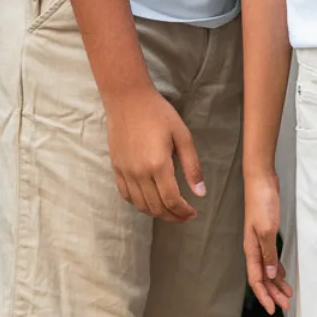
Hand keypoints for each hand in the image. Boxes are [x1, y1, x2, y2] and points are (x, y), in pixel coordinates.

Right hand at [106, 84, 204, 219]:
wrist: (127, 99)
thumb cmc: (158, 113)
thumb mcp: (182, 136)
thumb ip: (192, 166)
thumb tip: (200, 193)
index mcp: (158, 165)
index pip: (171, 200)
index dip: (183, 212)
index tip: (193, 214)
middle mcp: (139, 173)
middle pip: (156, 207)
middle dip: (172, 216)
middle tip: (185, 216)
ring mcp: (125, 172)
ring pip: (140, 205)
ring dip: (156, 213)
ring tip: (170, 211)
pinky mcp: (116, 168)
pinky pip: (126, 195)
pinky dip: (139, 204)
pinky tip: (150, 201)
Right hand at [244, 168, 291, 313]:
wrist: (261, 180)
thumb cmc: (262, 203)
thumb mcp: (267, 229)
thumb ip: (268, 253)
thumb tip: (270, 275)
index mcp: (251, 249)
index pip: (256, 280)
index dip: (264, 296)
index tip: (274, 310)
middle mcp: (254, 249)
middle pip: (262, 278)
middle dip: (273, 293)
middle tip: (286, 305)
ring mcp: (260, 241)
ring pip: (267, 269)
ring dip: (277, 283)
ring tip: (288, 295)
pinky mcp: (267, 234)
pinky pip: (271, 258)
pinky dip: (277, 269)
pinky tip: (283, 275)